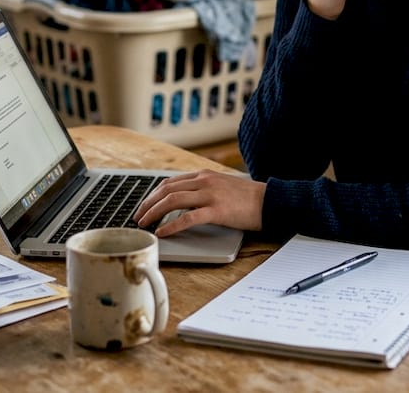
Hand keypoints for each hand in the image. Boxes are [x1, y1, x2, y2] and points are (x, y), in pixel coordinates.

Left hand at [133, 170, 266, 237]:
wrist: (270, 201)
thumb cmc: (248, 198)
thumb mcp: (222, 186)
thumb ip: (203, 190)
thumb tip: (183, 201)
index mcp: (204, 175)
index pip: (170, 182)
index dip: (153, 195)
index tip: (144, 206)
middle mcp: (204, 181)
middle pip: (166, 190)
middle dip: (148, 204)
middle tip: (138, 217)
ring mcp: (210, 195)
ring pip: (173, 201)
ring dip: (154, 213)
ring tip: (145, 224)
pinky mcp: (218, 211)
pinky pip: (188, 218)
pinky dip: (172, 225)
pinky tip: (163, 232)